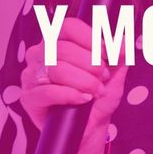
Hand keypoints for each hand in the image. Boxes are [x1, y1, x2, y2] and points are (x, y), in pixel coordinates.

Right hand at [21, 17, 128, 153]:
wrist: (91, 127)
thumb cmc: (98, 95)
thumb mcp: (114, 73)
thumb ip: (118, 54)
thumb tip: (123, 40)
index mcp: (58, 40)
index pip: (68, 26)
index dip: (91, 38)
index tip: (109, 52)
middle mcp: (40, 54)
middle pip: (63, 48)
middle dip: (90, 64)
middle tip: (103, 77)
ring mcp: (31, 76)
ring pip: (56, 69)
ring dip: (83, 81)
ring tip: (96, 90)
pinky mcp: (29, 98)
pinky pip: (47, 92)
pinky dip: (70, 95)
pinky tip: (83, 99)